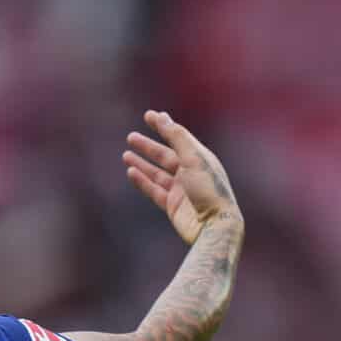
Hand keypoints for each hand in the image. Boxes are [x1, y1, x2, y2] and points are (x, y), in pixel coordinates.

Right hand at [123, 111, 239, 244]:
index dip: (164, 126)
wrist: (213, 225)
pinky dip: (142, 180)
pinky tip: (131, 172)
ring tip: (126, 155)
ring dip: (142, 163)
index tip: (149, 115)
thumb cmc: (209, 190)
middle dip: (148, 146)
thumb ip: (178, 138)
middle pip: (165, 156)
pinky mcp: (172, 205)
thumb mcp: (194, 159)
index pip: (178, 138)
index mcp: (200, 158)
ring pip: (157, 173)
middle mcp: (190, 172)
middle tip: (131, 137)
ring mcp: (181, 190)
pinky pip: (154, 190)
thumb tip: (163, 117)